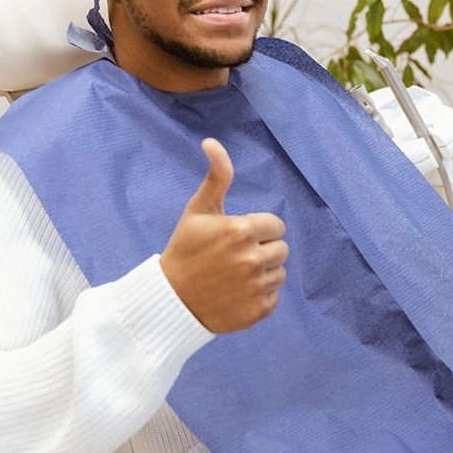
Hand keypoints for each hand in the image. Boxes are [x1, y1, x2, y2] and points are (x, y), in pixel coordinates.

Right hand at [160, 138, 287, 332]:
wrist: (170, 298)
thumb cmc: (185, 248)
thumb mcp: (198, 209)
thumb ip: (217, 176)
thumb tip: (212, 141)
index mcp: (242, 230)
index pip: (276, 225)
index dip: (258, 229)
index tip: (236, 235)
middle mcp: (253, 259)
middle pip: (281, 249)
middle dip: (262, 249)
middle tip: (235, 255)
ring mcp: (256, 287)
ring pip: (279, 273)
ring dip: (262, 272)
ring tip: (234, 274)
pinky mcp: (258, 311)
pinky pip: (274, 296)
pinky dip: (259, 295)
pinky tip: (236, 292)